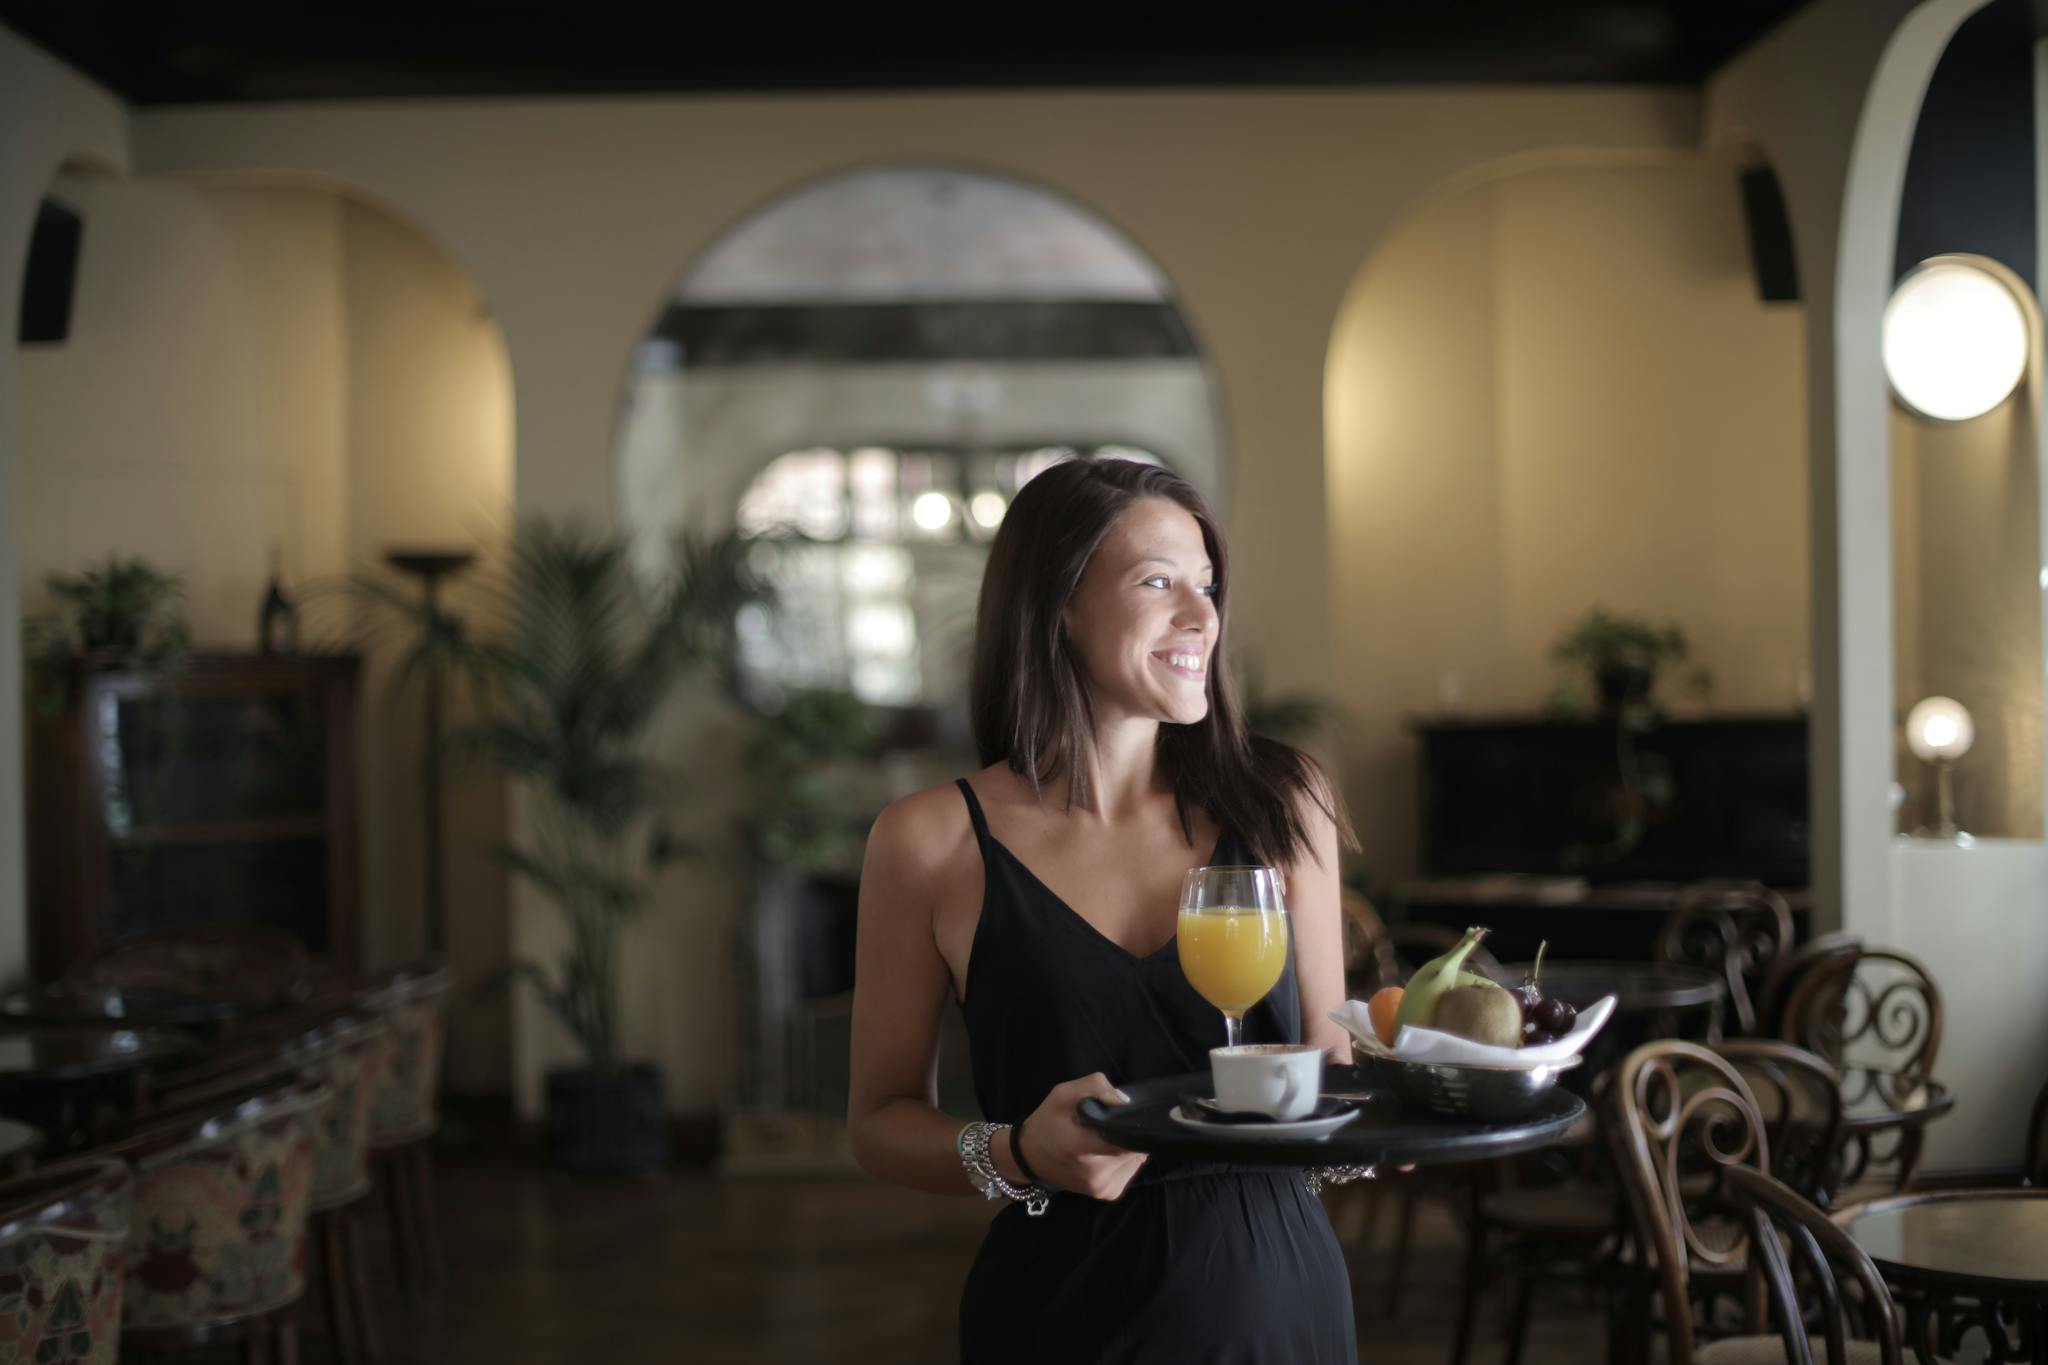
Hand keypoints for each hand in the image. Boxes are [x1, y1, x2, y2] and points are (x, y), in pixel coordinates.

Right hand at [1010, 1072, 1148, 1200]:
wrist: (1029, 1157)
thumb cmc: (1047, 1122)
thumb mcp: (1064, 1094)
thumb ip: (1096, 1087)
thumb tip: (1125, 1101)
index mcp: (1083, 1148)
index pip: (1128, 1139)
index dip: (1134, 1123)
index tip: (1128, 1113)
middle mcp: (1097, 1174)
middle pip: (1135, 1148)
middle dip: (1128, 1132)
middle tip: (1110, 1123)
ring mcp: (1104, 1188)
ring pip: (1136, 1159)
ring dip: (1127, 1146)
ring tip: (1106, 1137)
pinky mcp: (1109, 1193)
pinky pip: (1130, 1170)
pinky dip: (1124, 1158)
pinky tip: (1107, 1151)